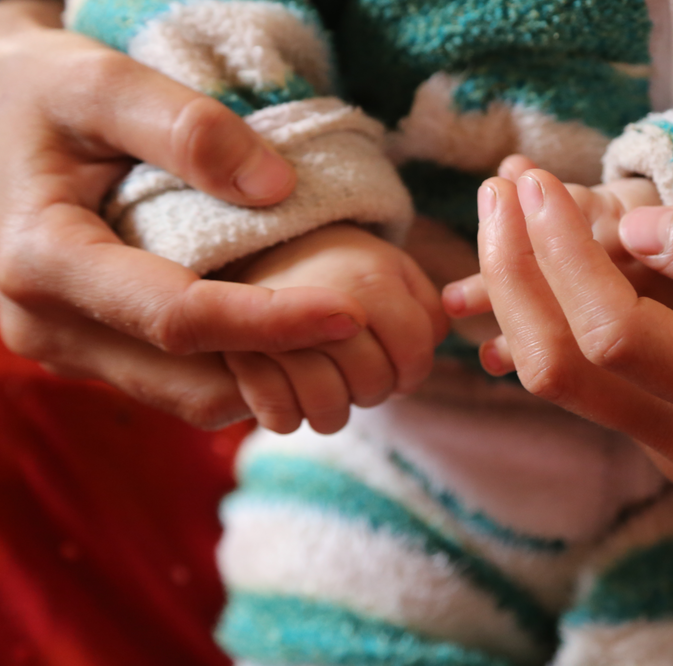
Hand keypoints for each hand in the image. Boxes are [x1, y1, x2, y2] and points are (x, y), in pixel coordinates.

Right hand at [0, 0, 365, 427]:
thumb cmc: (42, 86)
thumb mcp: (100, 78)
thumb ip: (185, 126)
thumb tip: (276, 188)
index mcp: (42, 262)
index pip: (178, 319)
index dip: (271, 322)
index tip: (352, 311)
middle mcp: (48, 327)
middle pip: (192, 379)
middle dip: (284, 364)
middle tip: (368, 329)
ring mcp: (71, 349)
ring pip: (193, 396)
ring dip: (270, 375)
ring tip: (339, 327)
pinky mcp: (96, 351)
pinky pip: (183, 382)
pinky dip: (244, 366)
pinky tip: (290, 323)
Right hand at [229, 223, 448, 433]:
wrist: (271, 251)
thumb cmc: (347, 270)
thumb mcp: (397, 272)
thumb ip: (430, 312)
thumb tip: (431, 351)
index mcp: (367, 282)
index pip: (414, 355)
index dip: (416, 369)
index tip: (403, 360)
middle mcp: (319, 307)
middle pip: (373, 385)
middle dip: (379, 387)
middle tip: (364, 367)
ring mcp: (274, 337)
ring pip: (329, 411)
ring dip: (339, 406)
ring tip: (334, 379)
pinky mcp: (241, 361)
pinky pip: (282, 420)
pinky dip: (295, 414)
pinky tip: (297, 387)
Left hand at [476, 168, 672, 485]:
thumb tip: (633, 228)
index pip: (616, 339)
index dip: (562, 256)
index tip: (538, 184)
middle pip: (561, 369)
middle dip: (513, 273)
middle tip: (501, 187)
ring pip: (557, 376)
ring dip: (517, 288)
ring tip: (504, 200)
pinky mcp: (667, 431)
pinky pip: (585, 374)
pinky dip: (548, 308)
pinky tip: (531, 247)